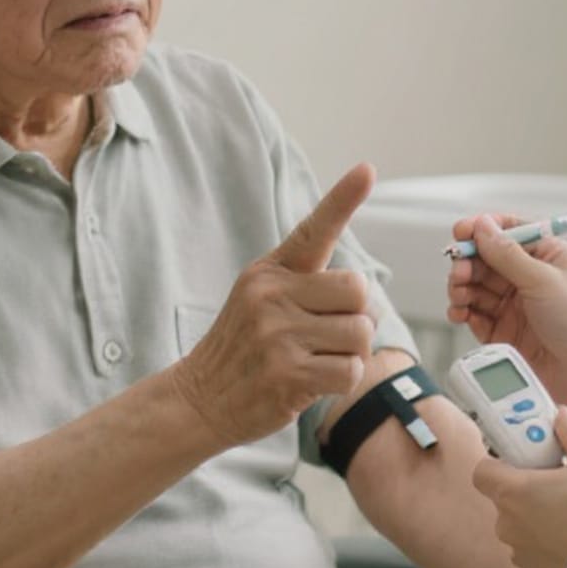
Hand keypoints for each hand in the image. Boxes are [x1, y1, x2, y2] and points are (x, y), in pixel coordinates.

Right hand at [170, 164, 376, 445]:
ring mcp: (278, 336)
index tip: (367, 169)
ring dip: (352, 353)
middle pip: (358, 290)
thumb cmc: (243, 348)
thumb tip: (361, 291)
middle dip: (357, 316)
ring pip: (360, 334)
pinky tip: (315, 382)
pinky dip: (344, 380)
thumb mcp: (258, 298)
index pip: (314, 229)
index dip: (343, 198)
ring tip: (317, 360)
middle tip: (330, 334)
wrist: (199, 398)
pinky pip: (351, 371)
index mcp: (270, 272)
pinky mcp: (287, 375)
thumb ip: (303, 285)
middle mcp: (271, 297)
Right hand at [445, 212, 566, 410]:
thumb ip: (507, 254)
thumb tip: (483, 227)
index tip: (461, 232)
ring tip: (459, 293)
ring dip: (461, 287)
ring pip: (476, 287)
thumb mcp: (543, 279)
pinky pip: (475, 315)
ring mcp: (515, 306)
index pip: (509, 232)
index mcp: (546, 256)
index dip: (483, 229)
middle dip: (468, 262)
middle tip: (459, 270)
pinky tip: (459, 312)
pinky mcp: (504, 332)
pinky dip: (462, 311)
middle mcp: (529, 278)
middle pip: (486, 260)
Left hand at [471, 408, 566, 567]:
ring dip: (538, 523)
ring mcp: (524, 556)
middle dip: (527, 493)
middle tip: (558, 484)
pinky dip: (551, 550)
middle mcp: (510, 527)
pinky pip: (537, 558)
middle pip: (505, 502)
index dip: (497, 463)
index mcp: (515, 492)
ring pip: (521, 531)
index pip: (483, 472)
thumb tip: (561, 416)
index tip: (521, 459)